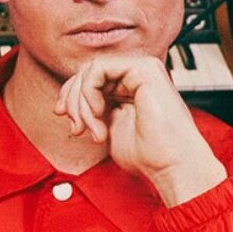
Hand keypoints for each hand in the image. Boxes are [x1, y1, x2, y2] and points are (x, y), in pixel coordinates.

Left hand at [55, 54, 227, 205]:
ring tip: (94, 129)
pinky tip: (99, 114)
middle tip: (76, 128)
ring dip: (82, 103)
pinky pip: (99, 69)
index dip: (71, 94)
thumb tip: (67, 103)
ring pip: (90, 70)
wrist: (170, 164)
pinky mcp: (143, 67)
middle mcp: (136, 74)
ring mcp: (141, 68)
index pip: (90, 78)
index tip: (62, 115)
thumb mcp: (108, 127)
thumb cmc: (147, 154)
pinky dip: (89, 93)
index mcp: (129, 86)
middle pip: (87, 71)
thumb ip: (92, 111)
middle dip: (73, 100)